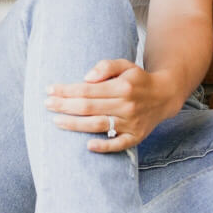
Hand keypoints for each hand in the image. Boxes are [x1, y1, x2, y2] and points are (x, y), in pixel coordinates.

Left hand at [44, 59, 176, 152]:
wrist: (165, 96)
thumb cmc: (137, 79)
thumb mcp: (125, 65)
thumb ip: (105, 66)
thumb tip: (86, 78)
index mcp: (122, 87)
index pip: (87, 90)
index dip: (66, 90)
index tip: (50, 90)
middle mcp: (127, 106)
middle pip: (89, 107)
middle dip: (65, 106)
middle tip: (47, 104)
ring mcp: (131, 123)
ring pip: (98, 125)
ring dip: (75, 124)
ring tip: (56, 121)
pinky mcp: (136, 137)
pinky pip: (118, 145)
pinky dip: (104, 147)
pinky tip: (88, 146)